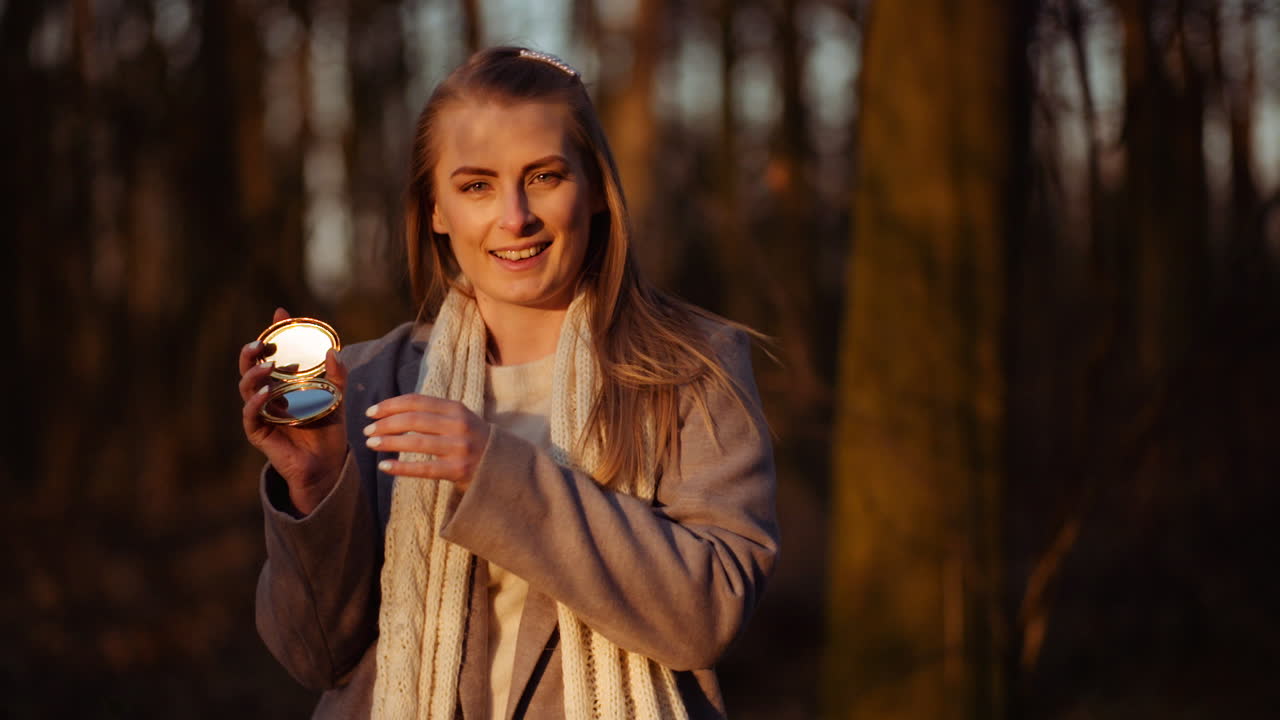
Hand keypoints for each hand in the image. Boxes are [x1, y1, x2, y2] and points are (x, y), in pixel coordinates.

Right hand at [238, 307, 348, 514]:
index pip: (274, 354)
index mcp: (284, 384)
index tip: (280, 314)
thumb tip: (333, 351)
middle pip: (251, 368)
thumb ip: (337, 376)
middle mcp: (268, 396)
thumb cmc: (328, 431)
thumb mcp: (337, 398)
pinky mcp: (258, 432)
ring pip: (246, 388)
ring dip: (254, 374)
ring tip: (267, 365)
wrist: (326, 464)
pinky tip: (264, 393)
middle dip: (252, 352)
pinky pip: (250, 414)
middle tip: (262, 342)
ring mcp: (261, 413)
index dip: (274, 334)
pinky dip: (255, 402)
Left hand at [362, 395, 490, 492]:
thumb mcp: (460, 419)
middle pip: (413, 420)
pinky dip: (401, 467)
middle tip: (367, 430)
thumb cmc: (474, 440)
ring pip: (415, 442)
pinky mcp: (459, 471)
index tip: (371, 411)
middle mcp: (459, 425)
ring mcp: (460, 448)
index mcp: (457, 408)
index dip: (391, 405)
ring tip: (371, 444)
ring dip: (389, 442)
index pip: (417, 401)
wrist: (506, 466)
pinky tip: (384, 466)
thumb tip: (393, 411)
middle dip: (385, 424)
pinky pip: (424, 468)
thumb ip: (434, 413)